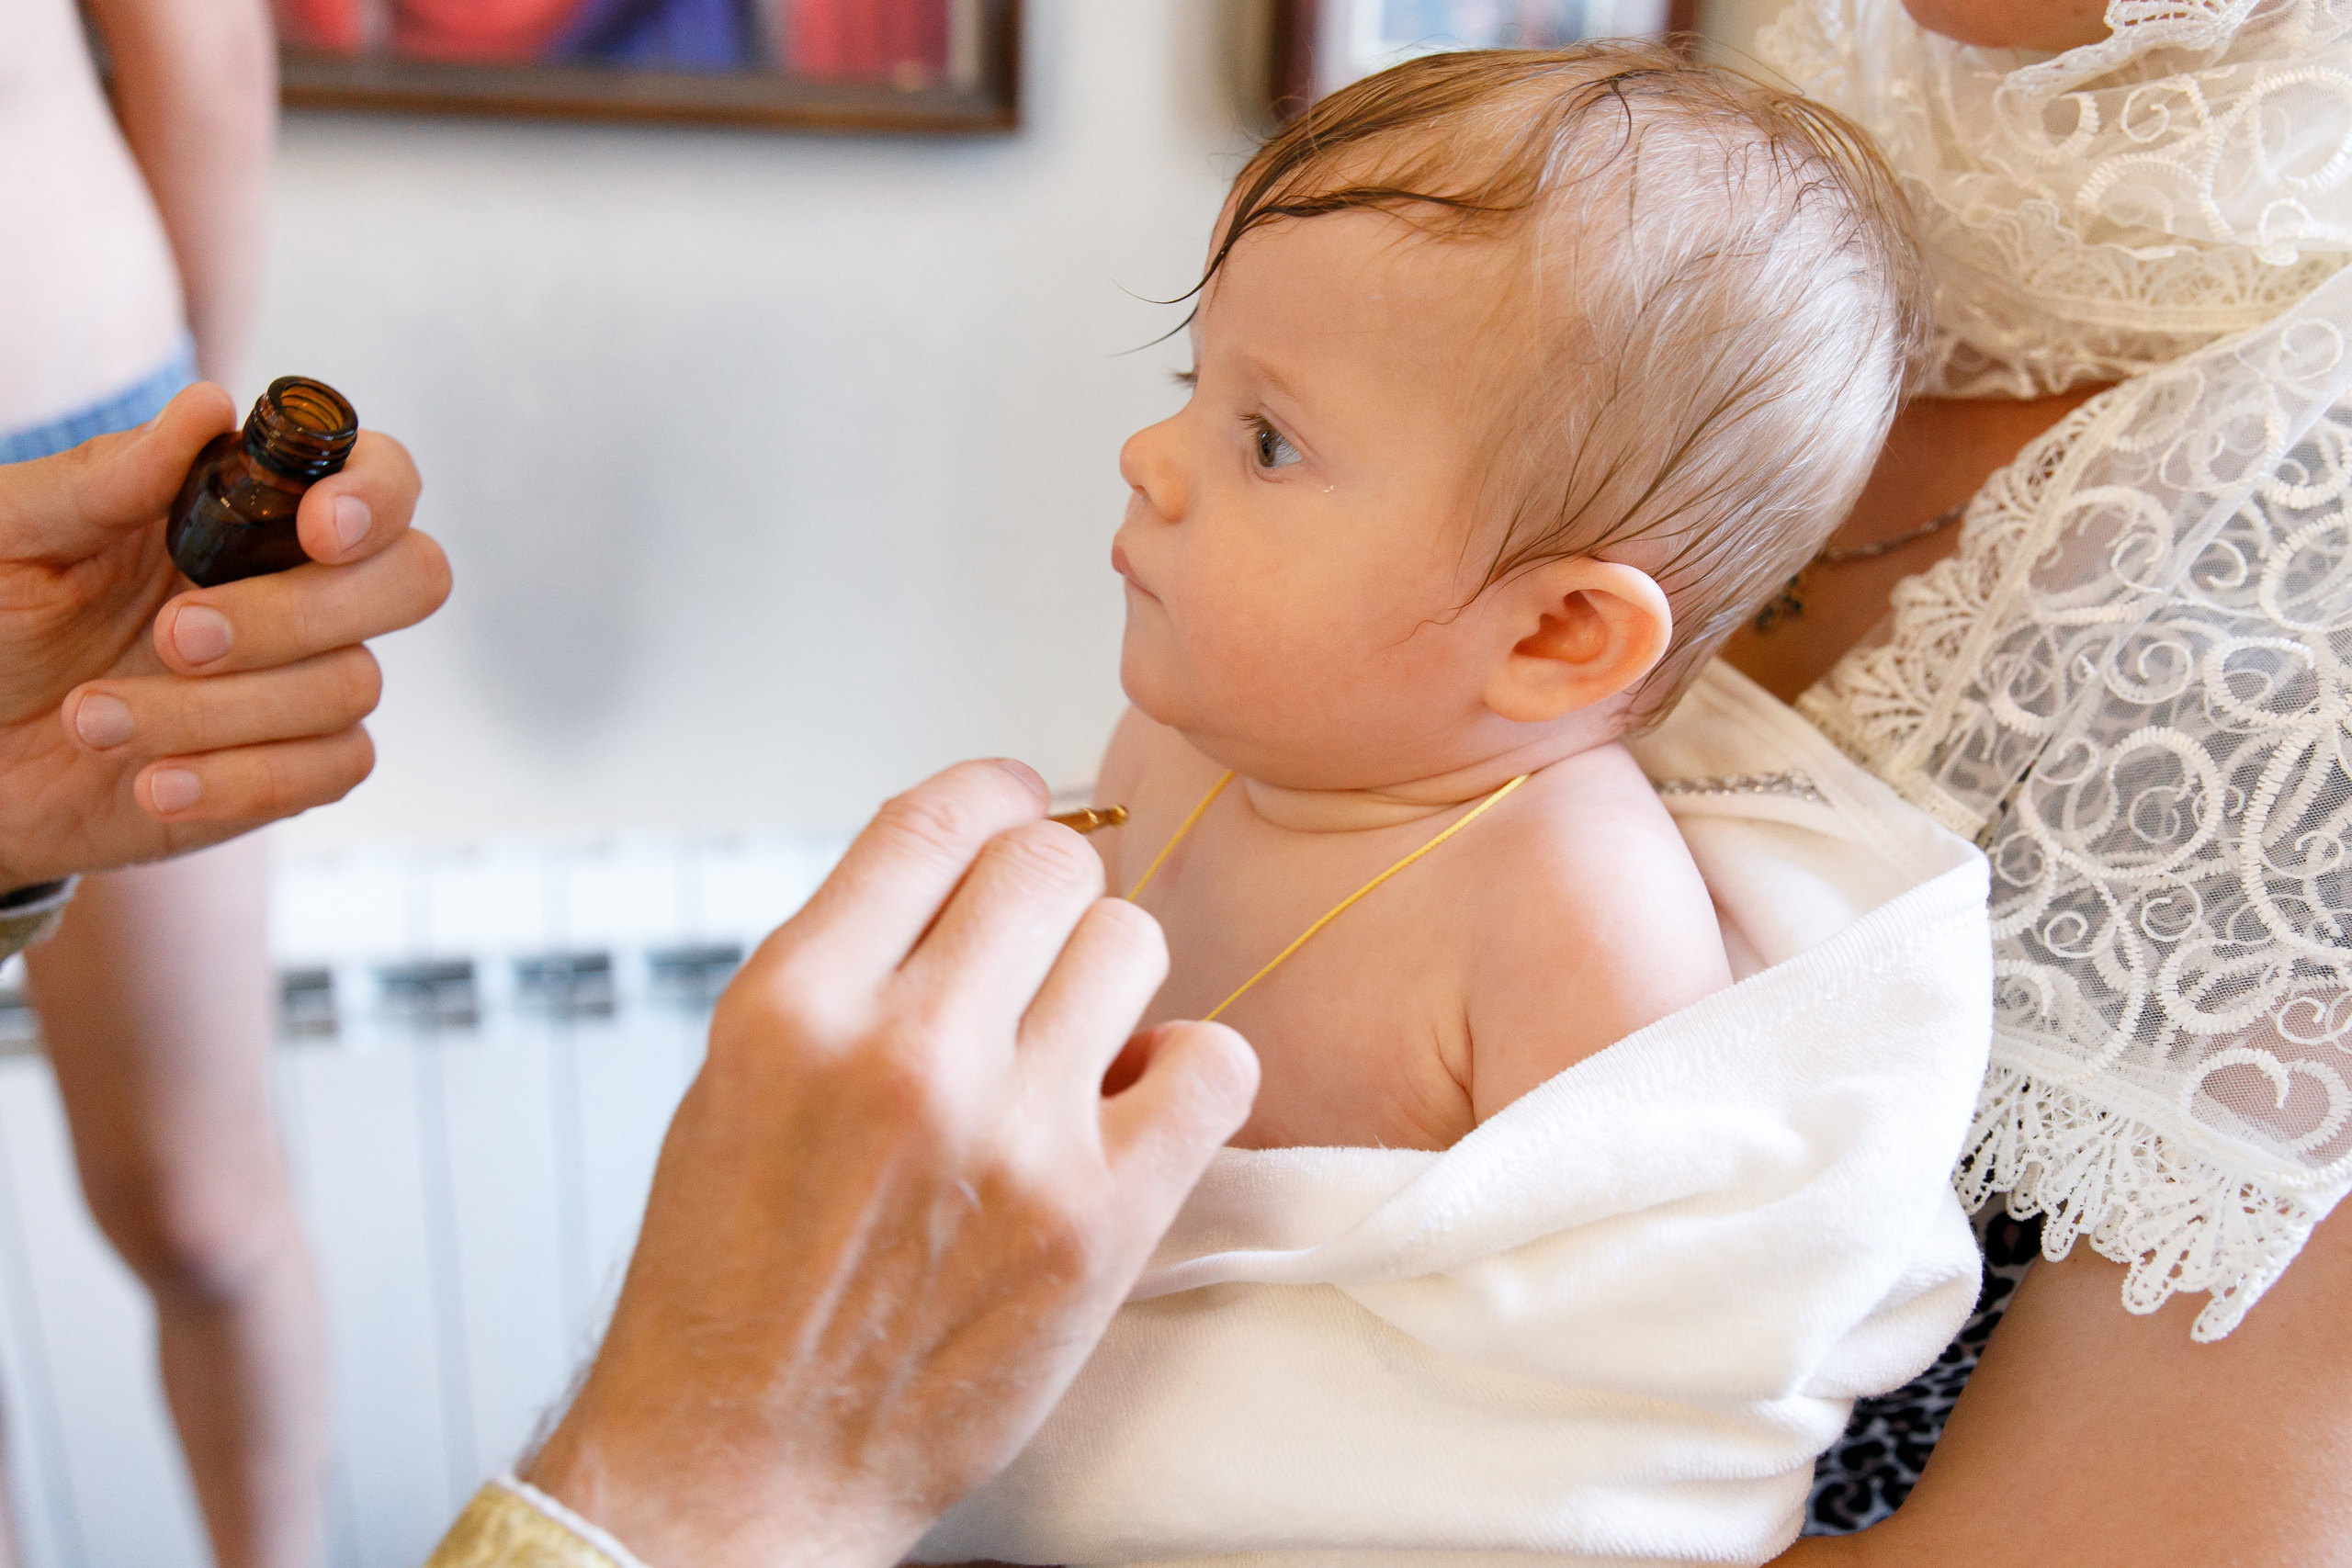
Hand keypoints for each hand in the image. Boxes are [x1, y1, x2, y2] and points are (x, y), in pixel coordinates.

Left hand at [0, 382, 449, 885]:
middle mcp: (299, 587)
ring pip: (349, 686)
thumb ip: (106, 476)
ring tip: (92, 720)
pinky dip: (238, 779)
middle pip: (412, 579)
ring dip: (214, 712)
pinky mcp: (295, 768)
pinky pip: (330, 770)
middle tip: (175, 637)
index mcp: (248, 510)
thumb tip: (208, 406)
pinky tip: (151, 783)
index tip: (316, 529)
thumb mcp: (13, 536)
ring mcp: (306, 681)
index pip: (379, 477)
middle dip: (299, 614)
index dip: (377, 497)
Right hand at [525, 759, 1258, 1567]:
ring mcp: (1010, 1136)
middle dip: (1049, 892)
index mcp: (794, 1003)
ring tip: (1070, 1045)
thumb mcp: (738, 1075)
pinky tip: (1133, 1104)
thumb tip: (968, 861)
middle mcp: (903, 1052)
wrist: (743, 1462)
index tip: (1012, 808)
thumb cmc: (731, 1276)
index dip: (993, 796)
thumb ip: (849, 959)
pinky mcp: (1097, 1222)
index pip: (940, 818)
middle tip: (1034, 949)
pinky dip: (1186, 1070)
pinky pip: (1213, 1062)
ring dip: (1109, 980)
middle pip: (1051, 862)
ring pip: (1132, 941)